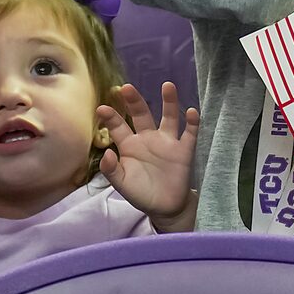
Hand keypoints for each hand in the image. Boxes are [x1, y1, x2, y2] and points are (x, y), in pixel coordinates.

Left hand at [96, 81, 199, 228]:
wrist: (165, 208)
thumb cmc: (141, 192)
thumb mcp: (122, 184)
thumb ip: (112, 170)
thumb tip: (107, 153)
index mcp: (130, 145)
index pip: (119, 127)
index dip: (111, 118)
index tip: (101, 109)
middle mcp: (148, 138)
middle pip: (142, 115)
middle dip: (134, 102)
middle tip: (126, 88)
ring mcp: (167, 142)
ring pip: (169, 118)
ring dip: (169, 102)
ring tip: (167, 85)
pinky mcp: (183, 151)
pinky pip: (189, 134)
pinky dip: (192, 123)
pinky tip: (192, 112)